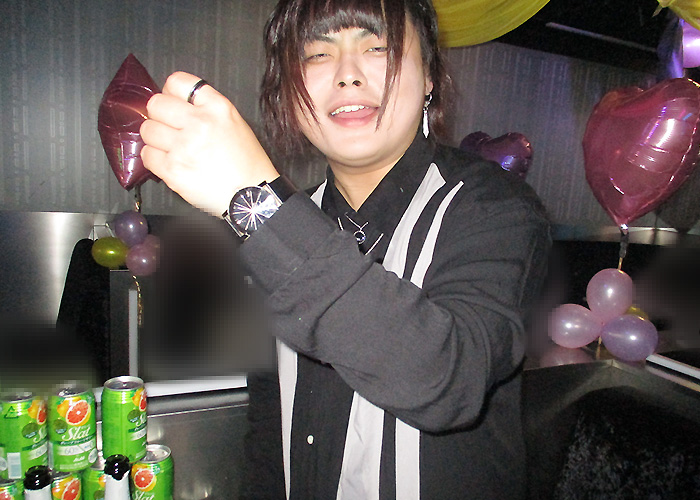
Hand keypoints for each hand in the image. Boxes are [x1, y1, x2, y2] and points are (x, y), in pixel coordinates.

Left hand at [140, 72, 278, 215]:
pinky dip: (154, 159)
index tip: (172, 103)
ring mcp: (184, 146)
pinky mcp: (173, 169)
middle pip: (156, 104)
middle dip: (159, 116)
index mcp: (218, 108)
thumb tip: (175, 104)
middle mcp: (200, 123)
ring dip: (155, 139)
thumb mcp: (235, 124)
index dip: (170, 93)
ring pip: (147, 130)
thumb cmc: (247, 164)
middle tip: (169, 129)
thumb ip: (207, 109)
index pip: (178, 81)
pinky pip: (147, 155)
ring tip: (170, 148)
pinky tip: (170, 163)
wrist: (251, 197)